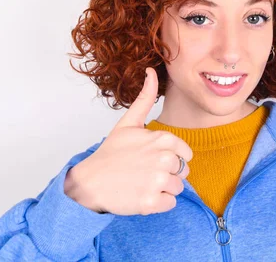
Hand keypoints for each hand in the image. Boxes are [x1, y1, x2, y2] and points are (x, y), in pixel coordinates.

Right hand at [65, 67, 193, 215]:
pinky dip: (158, 204)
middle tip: (144, 172)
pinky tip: (141, 195)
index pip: (186, 154)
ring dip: (162, 190)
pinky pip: (170, 204)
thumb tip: (151, 70)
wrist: (89, 182)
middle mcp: (164, 158)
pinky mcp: (151, 202)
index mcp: (164, 138)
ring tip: (142, 183)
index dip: (171, 159)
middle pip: (183, 172)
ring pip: (178, 188)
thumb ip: (145, 98)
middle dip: (167, 175)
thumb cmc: (111, 153)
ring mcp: (157, 181)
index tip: (151, 159)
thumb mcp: (128, 123)